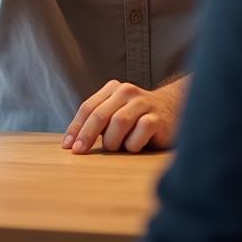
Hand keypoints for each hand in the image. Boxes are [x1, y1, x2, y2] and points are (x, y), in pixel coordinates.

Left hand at [62, 77, 187, 153]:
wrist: (174, 110)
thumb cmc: (137, 118)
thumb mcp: (116, 114)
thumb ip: (98, 121)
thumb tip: (72, 142)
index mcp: (112, 88)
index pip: (88, 107)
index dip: (76, 127)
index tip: (67, 146)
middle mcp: (126, 91)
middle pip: (100, 115)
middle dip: (86, 135)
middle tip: (79, 152)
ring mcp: (143, 103)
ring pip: (118, 123)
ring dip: (113, 141)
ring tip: (116, 147)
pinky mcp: (158, 118)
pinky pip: (139, 133)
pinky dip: (133, 144)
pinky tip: (135, 146)